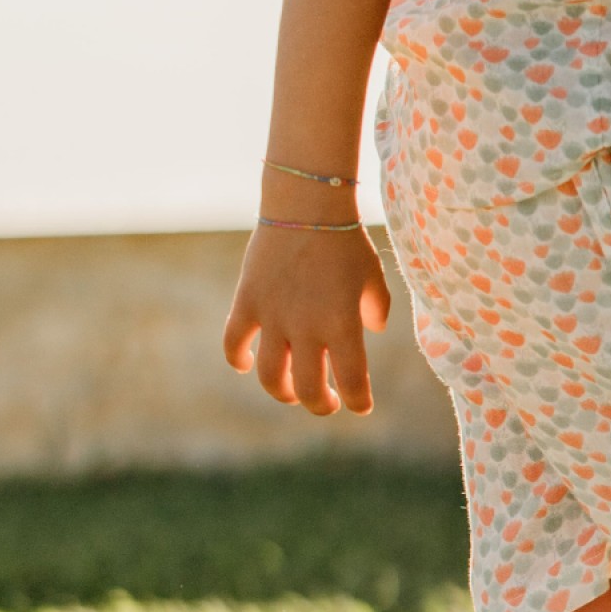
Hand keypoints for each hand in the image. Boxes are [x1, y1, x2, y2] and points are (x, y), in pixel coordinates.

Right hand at [221, 220, 390, 415]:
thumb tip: (370, 330)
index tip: (361, 406)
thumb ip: (376, 309)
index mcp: (343, 324)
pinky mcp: (248, 302)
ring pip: (271, 376)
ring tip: (293, 391)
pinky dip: (238, 359)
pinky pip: (234, 343)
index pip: (353, 381)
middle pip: (308, 389)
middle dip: (320, 404)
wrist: (306, 205)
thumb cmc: (346, 240)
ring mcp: (273, 318)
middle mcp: (306, 328)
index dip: (358, 401)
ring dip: (283, 391)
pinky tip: (246, 364)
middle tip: (328, 402)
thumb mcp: (372, 275)